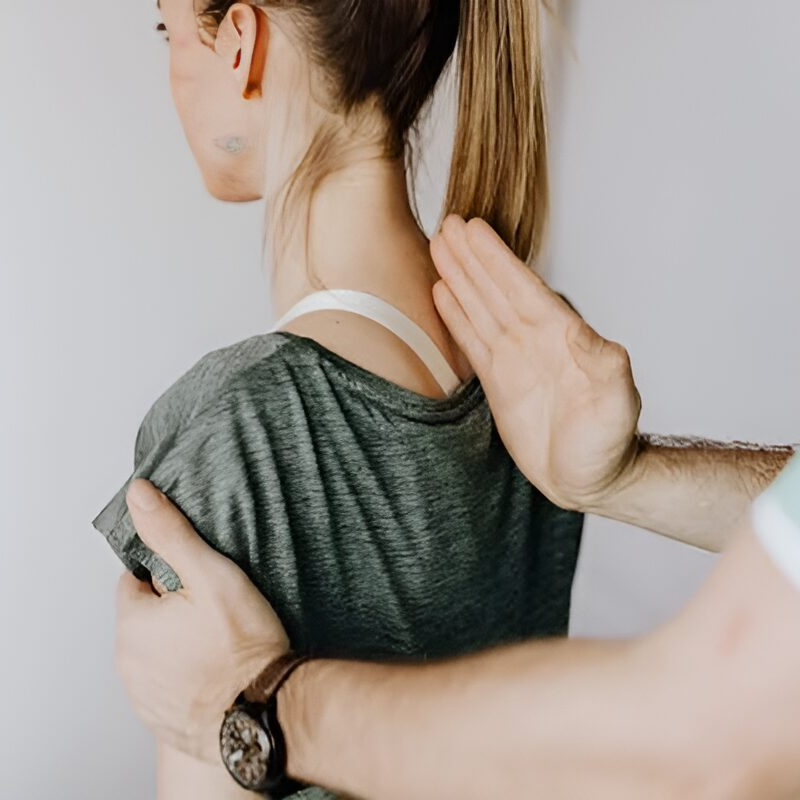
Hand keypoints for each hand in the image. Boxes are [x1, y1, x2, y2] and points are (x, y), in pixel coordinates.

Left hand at [115, 479, 289, 762]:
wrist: (264, 715)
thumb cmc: (242, 647)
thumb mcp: (211, 575)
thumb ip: (171, 534)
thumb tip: (139, 495)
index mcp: (132, 624)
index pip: (135, 582)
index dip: (169, 577)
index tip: (199, 584)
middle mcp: (128, 663)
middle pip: (145, 617)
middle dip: (172, 610)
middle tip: (215, 611)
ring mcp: (143, 695)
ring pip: (156, 651)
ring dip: (177, 644)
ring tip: (220, 641)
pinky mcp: (161, 720)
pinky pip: (167, 684)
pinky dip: (185, 675)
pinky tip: (217, 670)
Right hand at [431, 216, 641, 512]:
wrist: (590, 479)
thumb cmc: (608, 445)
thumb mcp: (615, 404)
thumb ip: (604, 367)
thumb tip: (582, 332)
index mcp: (560, 337)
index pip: (522, 288)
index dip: (496, 259)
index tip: (473, 230)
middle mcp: (534, 340)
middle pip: (495, 290)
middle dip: (472, 258)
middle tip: (446, 224)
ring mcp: (515, 359)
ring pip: (481, 308)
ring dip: (460, 278)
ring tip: (437, 247)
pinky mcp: (499, 381)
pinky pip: (473, 340)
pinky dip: (456, 316)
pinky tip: (441, 294)